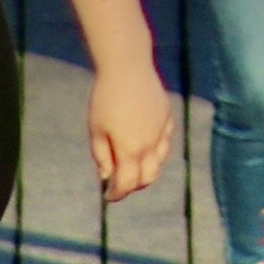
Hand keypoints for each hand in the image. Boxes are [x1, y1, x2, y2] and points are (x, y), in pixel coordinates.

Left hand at [85, 54, 173, 198]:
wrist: (127, 67)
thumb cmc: (105, 98)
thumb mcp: (96, 129)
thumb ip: (102, 156)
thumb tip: (107, 176)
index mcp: (130, 150)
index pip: (127, 184)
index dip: (117, 194)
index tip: (108, 196)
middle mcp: (151, 145)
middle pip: (148, 177)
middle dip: (134, 185)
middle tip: (121, 183)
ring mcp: (162, 131)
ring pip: (160, 161)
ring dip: (147, 169)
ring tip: (133, 165)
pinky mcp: (167, 117)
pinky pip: (165, 141)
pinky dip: (157, 150)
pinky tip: (146, 145)